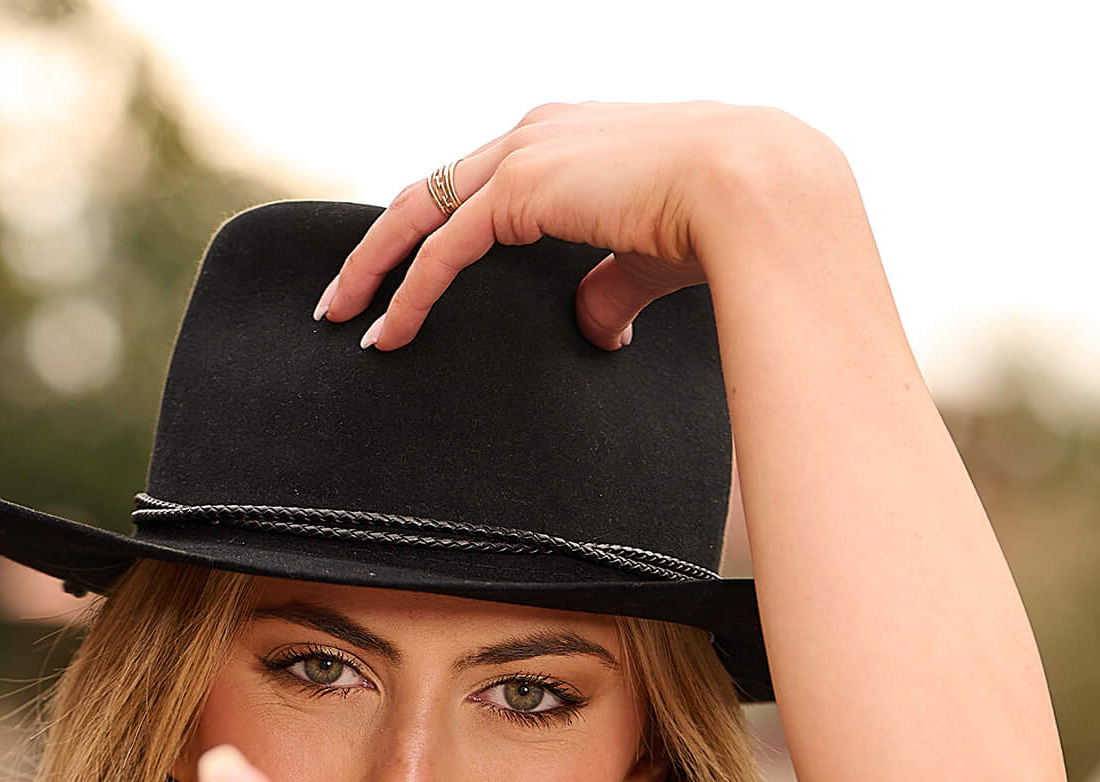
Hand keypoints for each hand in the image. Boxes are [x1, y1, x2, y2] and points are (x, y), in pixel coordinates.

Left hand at [319, 101, 826, 351]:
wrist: (757, 192)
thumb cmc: (726, 222)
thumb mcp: (651, 254)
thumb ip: (609, 284)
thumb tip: (593, 324)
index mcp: (571, 138)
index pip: (482, 182)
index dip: (436, 230)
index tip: (406, 274)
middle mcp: (538, 132)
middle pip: (433, 190)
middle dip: (382, 245)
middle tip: (344, 295)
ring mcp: (524, 154)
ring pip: (421, 211)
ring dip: (375, 268)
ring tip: (343, 316)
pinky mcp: (518, 190)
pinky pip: (443, 249)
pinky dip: (408, 292)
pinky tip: (388, 332)